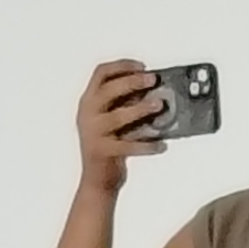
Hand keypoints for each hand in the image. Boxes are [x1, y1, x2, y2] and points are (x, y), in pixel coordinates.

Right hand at [77, 59, 167, 184]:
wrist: (97, 181)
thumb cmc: (110, 147)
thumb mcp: (113, 121)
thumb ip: (126, 104)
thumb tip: (152, 89)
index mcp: (88, 102)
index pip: (101, 73)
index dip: (122, 66)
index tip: (142, 66)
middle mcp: (87, 114)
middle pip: (109, 89)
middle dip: (133, 81)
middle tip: (153, 80)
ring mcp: (93, 133)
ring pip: (119, 116)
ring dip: (141, 109)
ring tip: (160, 105)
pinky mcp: (103, 152)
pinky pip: (129, 145)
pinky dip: (148, 145)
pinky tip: (161, 144)